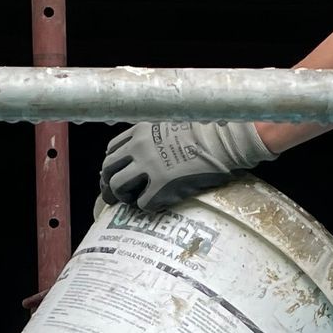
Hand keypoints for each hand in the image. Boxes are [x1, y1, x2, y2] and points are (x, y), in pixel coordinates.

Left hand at [99, 118, 272, 211]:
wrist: (225, 140)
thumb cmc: (208, 131)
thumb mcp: (172, 125)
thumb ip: (156, 137)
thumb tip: (151, 154)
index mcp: (141, 131)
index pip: (113, 149)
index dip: (113, 164)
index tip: (116, 173)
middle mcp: (139, 147)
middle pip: (108, 168)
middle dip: (108, 184)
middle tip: (112, 196)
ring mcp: (148, 166)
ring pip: (118, 186)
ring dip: (123, 197)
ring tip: (133, 202)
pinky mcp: (161, 185)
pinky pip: (142, 202)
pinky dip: (146, 206)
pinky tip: (155, 205)